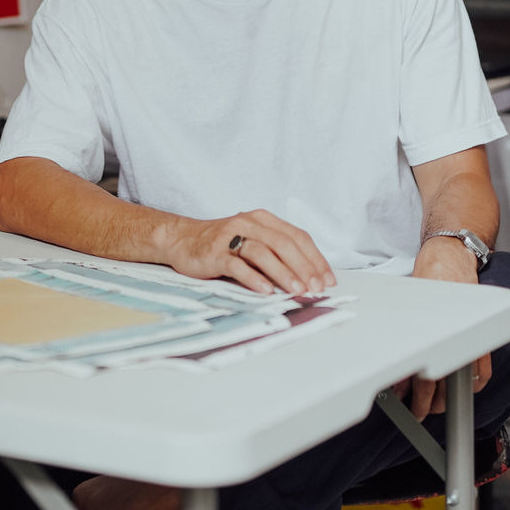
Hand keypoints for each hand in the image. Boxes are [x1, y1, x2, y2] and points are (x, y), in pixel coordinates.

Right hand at [164, 209, 334, 294]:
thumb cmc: (222, 244)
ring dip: (283, 273)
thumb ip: (276, 252)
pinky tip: (266, 291)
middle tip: (317, 288)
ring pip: (263, 252)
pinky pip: (237, 265)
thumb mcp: (252, 240)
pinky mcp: (214, 252)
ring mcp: (230, 236)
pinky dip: (254, 278)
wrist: (182, 240)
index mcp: (263, 219)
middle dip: (304, 267)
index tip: (328, 280)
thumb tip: (308, 278)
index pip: (297, 236)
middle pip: (283, 243)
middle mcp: (248, 223)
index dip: (315, 258)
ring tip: (297, 291)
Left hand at [399, 236, 491, 418]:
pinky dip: (475, 383)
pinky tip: (467, 389)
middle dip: (428, 404)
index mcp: (430, 333)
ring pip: (462, 383)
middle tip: (418, 411)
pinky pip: (483, 369)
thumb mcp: (409, 304)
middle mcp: (452, 339)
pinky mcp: (481, 335)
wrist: (450, 256)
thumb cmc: (429, 276)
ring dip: (449, 398)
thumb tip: (396, 363)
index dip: (414, 396)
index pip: (424, 378)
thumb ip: (405, 337)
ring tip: (437, 405)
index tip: (405, 403)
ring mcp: (469, 338)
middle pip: (442, 387)